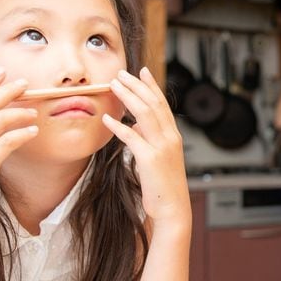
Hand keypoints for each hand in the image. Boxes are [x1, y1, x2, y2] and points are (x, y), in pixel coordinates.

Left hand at [103, 68, 189, 226]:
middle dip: (136, 85)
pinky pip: (131, 137)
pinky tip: (107, 118)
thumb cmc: (163, 187)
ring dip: (128, 96)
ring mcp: (161, 147)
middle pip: (152, 103)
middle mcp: (170, 138)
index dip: (152, 86)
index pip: (162, 104)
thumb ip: (149, 140)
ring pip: (144, 113)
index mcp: (173, 136)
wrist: (173, 209)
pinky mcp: (150, 159)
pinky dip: (118, 126)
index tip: (142, 71)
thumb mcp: (159, 158)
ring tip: (113, 85)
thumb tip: (136, 126)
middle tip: (121, 73)